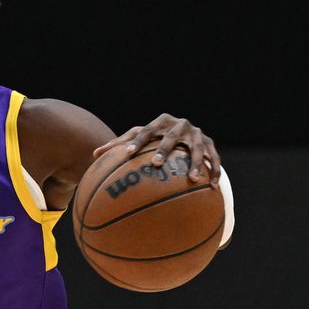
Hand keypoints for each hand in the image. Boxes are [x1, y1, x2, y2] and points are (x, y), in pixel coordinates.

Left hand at [94, 114, 221, 186]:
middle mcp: (179, 125)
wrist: (185, 129)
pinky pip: (213, 158)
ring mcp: (196, 134)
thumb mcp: (139, 138)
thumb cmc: (155, 137)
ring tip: (191, 179)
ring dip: (195, 163)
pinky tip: (212, 186)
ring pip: (196, 148)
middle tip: (156, 164)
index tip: (127, 154)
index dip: (136, 141)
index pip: (145, 131)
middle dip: (164, 149)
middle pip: (171, 137)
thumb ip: (119, 145)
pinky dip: (214, 171)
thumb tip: (94, 154)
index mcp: (160, 122)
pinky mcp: (209, 144)